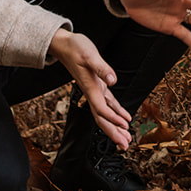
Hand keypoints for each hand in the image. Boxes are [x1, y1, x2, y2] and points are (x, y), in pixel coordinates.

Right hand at [49, 29, 131, 147]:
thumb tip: (112, 80)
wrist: (63, 44)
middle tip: (124, 145)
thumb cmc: (75, 48)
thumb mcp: (90, 55)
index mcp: (89, 87)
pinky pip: (108, 103)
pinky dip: (116, 111)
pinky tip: (125, 118)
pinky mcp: (97, 85)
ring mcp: (94, 90)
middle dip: (113, 133)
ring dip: (115, 126)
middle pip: (102, 118)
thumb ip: (101, 68)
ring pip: (105, 114)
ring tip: (126, 138)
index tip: (125, 126)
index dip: (112, 119)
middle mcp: (91, 92)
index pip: (101, 109)